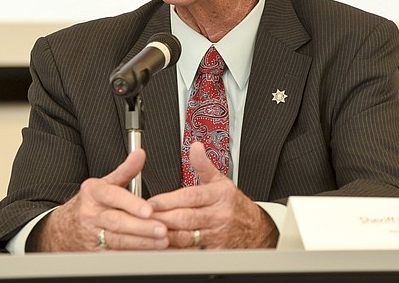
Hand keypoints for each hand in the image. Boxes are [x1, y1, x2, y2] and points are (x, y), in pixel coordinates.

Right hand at [29, 149, 167, 251]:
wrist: (63, 228)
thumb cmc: (90, 204)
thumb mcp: (104, 183)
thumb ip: (126, 170)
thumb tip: (140, 154)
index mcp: (94, 193)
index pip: (113, 197)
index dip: (132, 204)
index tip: (149, 210)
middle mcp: (91, 214)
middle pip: (117, 222)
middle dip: (141, 227)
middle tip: (161, 229)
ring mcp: (92, 234)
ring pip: (117, 240)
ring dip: (141, 242)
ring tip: (161, 242)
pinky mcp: (94, 252)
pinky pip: (115, 254)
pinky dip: (132, 254)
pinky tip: (148, 252)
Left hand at [148, 142, 277, 248]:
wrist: (255, 229)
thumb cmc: (234, 205)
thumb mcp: (221, 180)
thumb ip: (203, 165)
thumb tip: (195, 146)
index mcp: (220, 195)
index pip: (191, 196)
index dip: (169, 200)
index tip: (151, 202)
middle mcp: (219, 215)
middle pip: (186, 218)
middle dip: (162, 217)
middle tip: (143, 217)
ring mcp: (217, 235)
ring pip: (186, 236)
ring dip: (165, 234)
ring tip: (148, 231)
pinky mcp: (214, 251)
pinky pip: (191, 251)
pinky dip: (175, 250)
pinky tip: (162, 246)